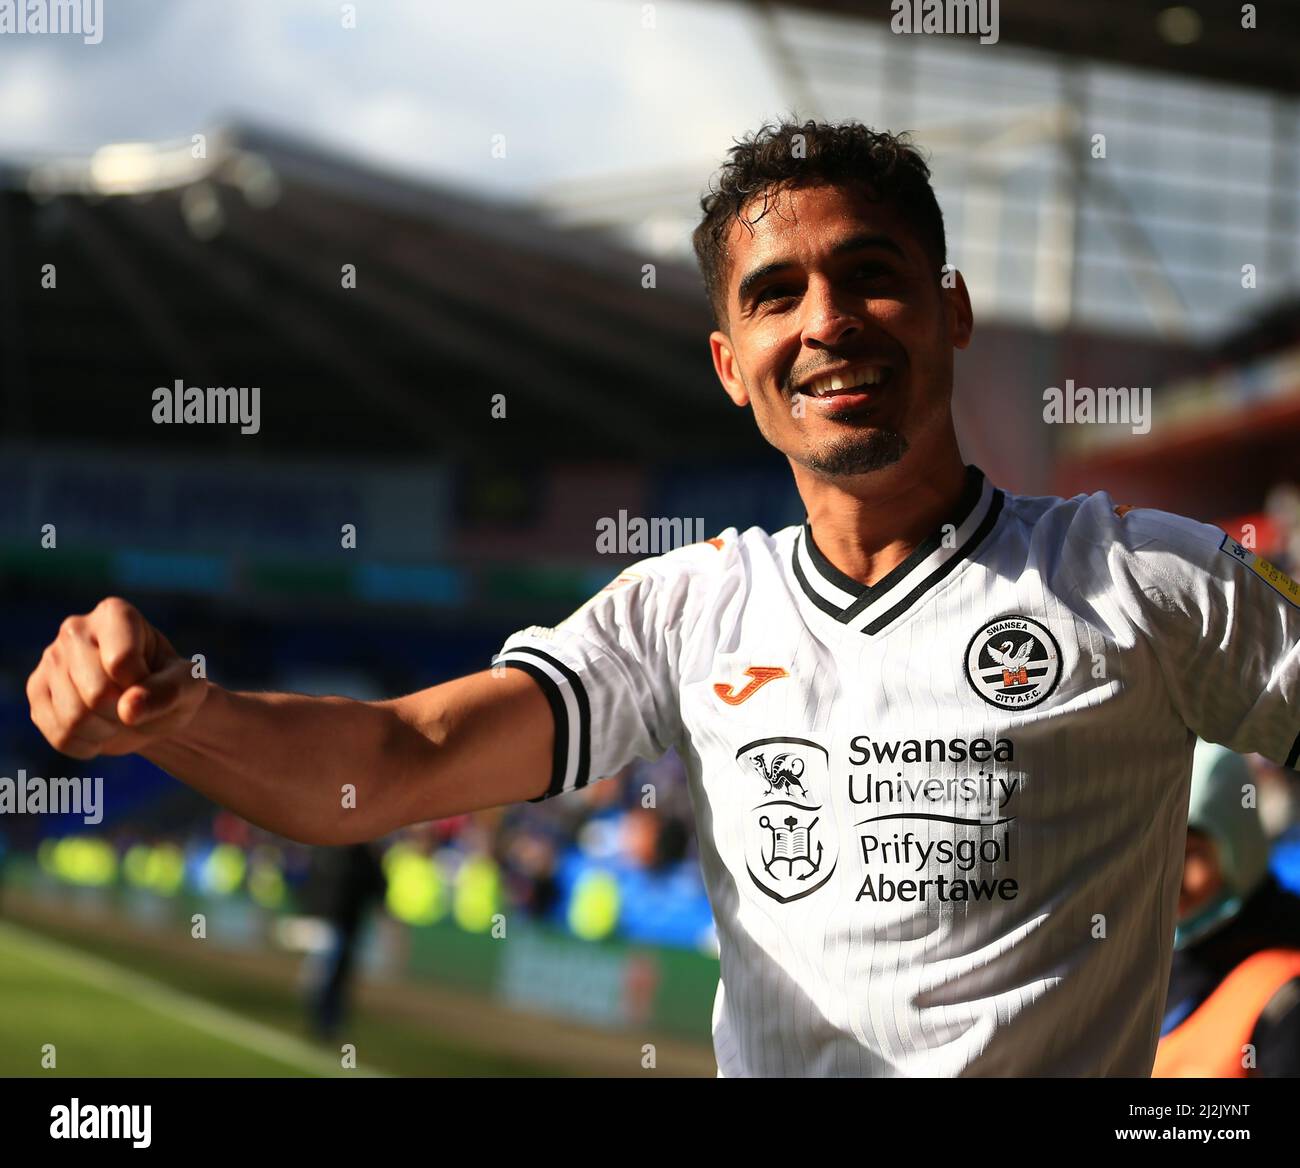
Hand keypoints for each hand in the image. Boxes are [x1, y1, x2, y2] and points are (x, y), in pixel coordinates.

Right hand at [26, 597, 206, 758]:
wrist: (147, 707)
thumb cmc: (170, 687)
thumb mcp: (189, 686)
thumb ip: (169, 692)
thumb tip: (128, 709)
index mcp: (115, 614)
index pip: (122, 663)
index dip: (144, 687)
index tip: (152, 681)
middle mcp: (75, 629)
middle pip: (96, 694)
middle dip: (125, 713)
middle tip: (136, 705)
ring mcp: (50, 660)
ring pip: (74, 718)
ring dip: (108, 731)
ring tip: (118, 716)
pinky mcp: (36, 691)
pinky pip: (60, 736)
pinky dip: (88, 744)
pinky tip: (99, 728)